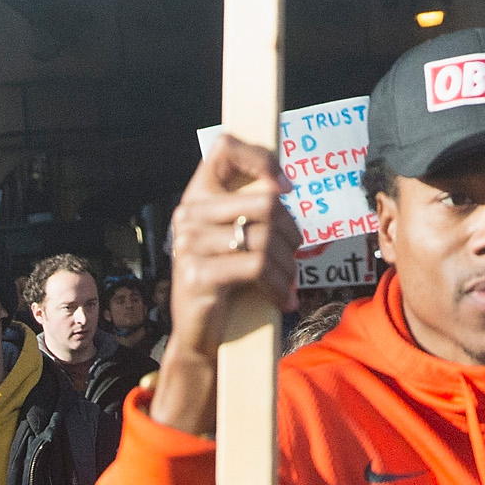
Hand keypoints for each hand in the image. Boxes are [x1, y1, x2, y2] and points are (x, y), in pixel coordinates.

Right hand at [148, 137, 296, 436]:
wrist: (199, 337)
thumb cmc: (227, 283)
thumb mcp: (235, 239)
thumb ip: (250, 210)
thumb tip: (283, 185)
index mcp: (198, 196)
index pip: (224, 147)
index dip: (260, 158)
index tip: (284, 186)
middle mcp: (189, 214)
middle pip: (266, 202)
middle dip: (292, 233)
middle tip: (294, 255)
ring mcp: (190, 244)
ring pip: (267, 238)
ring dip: (289, 266)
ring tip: (288, 283)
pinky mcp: (199, 275)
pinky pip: (258, 268)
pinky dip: (279, 286)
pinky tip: (281, 299)